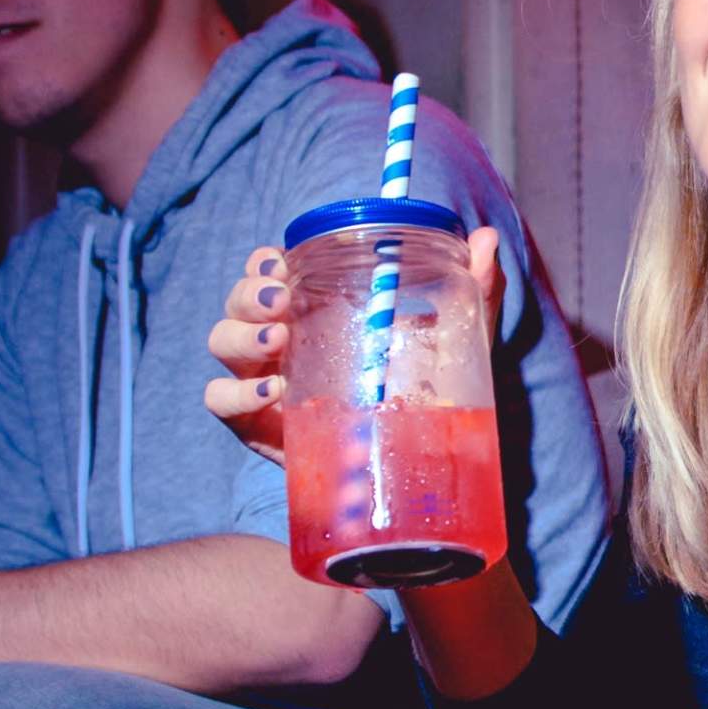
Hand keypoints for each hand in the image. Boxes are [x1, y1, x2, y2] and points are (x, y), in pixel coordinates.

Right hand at [207, 229, 506, 465]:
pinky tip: (273, 390)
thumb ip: (472, 290)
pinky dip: (236, 391)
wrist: (414, 469)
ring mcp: (262, 381)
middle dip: (249, 292)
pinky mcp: (255, 424)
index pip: (269, 272)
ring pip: (222, 341)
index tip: (282, 259)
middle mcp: (280, 341)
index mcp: (313, 312)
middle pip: (238, 301)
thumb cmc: (425, 394)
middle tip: (280, 298)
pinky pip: (220, 400)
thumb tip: (487, 238)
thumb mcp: (453, 342)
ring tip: (278, 338)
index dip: (264, 261)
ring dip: (241, 333)